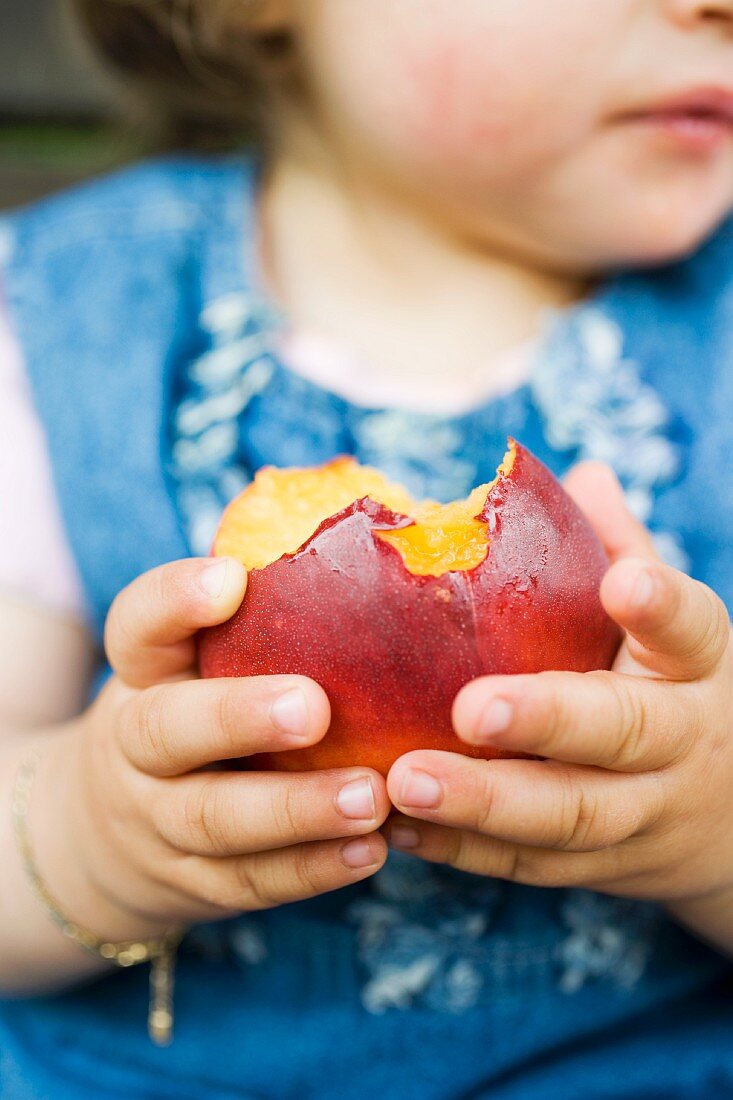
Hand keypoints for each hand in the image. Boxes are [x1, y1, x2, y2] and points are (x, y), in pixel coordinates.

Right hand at [38, 558, 388, 939]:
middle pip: (166, 731)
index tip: (231, 580)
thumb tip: (384, 523)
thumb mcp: (199, 662)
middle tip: (314, 707)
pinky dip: (310, 871)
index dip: (175, 601)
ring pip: (214, 819)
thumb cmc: (196, 710)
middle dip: (237, 718)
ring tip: (372, 798)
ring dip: (295, 811)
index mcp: (144, 674)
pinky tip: (371, 852)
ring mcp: (158, 822)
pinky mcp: (193, 884)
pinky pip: (248, 883)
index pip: (136, 626)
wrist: (115, 830)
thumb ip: (267, 614)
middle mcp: (137, 747)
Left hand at [385, 464, 732, 909]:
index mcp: (693, 665)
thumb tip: (581, 473)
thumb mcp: (672, 627)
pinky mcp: (600, 868)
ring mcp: (641, 816)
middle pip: (621, 734)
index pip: (689, 629)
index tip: (624, 583)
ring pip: (569, 816)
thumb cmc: (670, 690)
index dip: (659, 607)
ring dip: (485, 802)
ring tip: (405, 780)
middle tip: (471, 706)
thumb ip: (623, 551)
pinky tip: (397, 825)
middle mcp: (677, 742)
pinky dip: (462, 850)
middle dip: (548, 720)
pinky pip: (530, 866)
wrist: (730, 819)